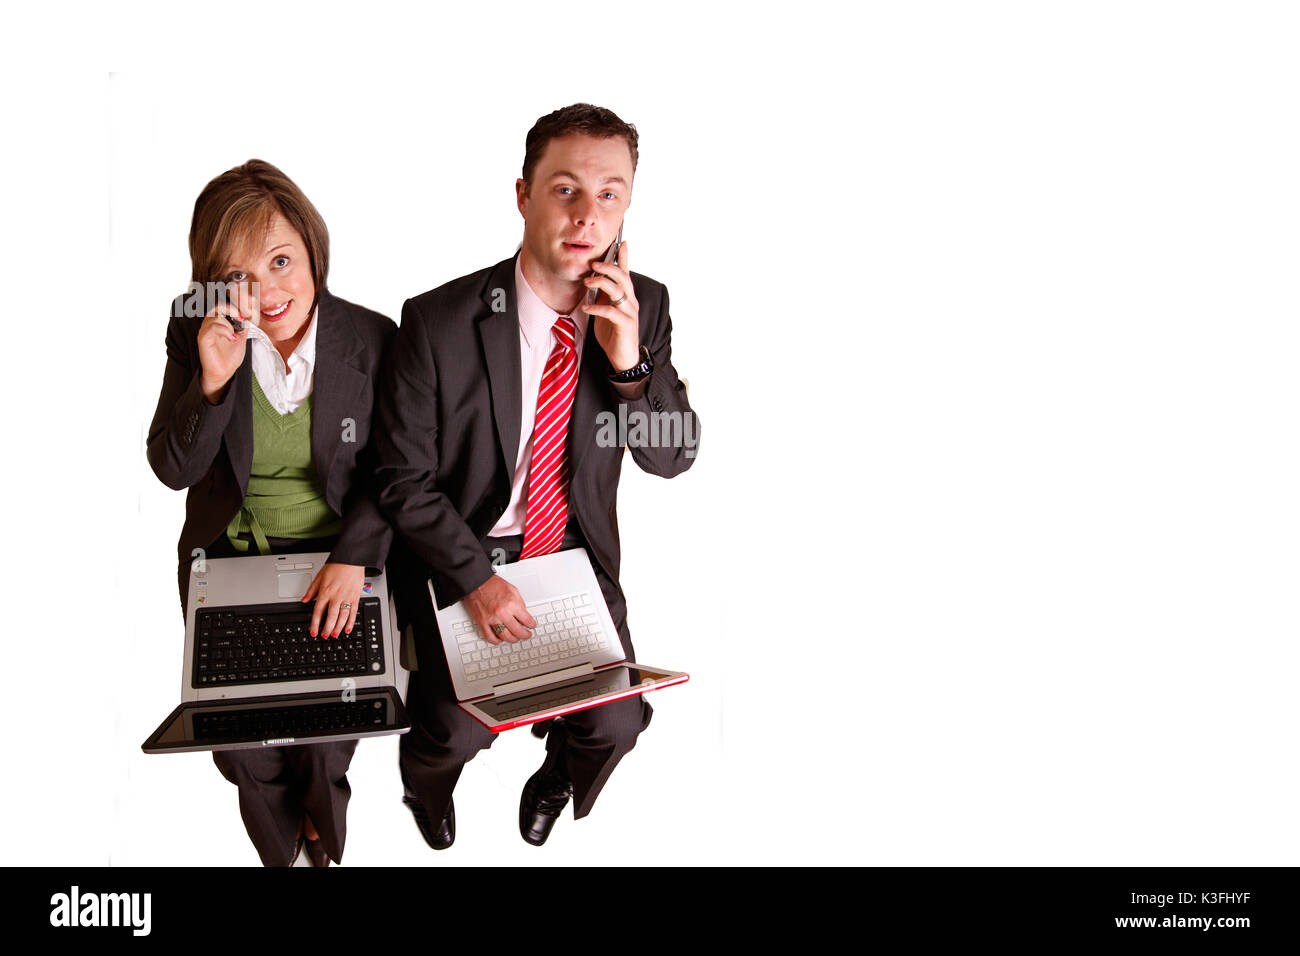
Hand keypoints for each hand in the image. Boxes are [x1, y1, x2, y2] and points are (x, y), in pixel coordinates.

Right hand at [197, 301, 251, 402]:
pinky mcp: (203, 338)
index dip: (235, 305)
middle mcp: (210, 324)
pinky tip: (232, 339)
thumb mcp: (241, 338)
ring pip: (215, 316)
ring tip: (234, 336)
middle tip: (242, 317)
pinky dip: (224, 330)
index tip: (247, 310)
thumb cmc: (230, 357)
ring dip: (228, 324)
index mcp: (219, 322)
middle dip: (231, 309)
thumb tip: (249, 314)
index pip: (224, 306)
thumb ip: (243, 326)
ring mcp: (205, 331)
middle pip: (218, 306)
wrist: (224, 373)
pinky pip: (212, 327)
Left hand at [301, 562, 364, 637]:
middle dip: (327, 629)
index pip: (318, 611)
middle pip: (331, 617)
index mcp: (325, 592)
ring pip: (342, 617)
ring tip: (334, 635)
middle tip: (324, 636)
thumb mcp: (319, 577)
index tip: (313, 632)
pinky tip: (348, 629)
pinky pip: (353, 612)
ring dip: (338, 628)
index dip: (315, 624)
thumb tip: (304, 600)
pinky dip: (351, 622)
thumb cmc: (336, 566)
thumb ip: (311, 590)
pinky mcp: (356, 597)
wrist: (351, 559)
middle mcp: (336, 596)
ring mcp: (347, 597)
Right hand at [463, 574, 536, 644]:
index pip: (527, 620)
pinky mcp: (482, 622)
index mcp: (512, 603)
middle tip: (527, 635)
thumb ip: (520, 604)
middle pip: (518, 631)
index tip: (532, 626)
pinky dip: (496, 641)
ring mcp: (491, 619)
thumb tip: (524, 615)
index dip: (532, 625)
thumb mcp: (513, 590)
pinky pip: (490, 637)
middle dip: (525, 635)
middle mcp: (502, 612)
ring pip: (505, 637)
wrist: (477, 582)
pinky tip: (500, 639)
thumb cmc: (492, 584)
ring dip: (513, 639)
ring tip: (516, 638)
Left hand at [582, 240, 640, 371]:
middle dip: (608, 267)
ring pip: (618, 290)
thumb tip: (594, 281)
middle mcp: (630, 301)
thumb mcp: (607, 310)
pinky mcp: (625, 324)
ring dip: (601, 283)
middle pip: (622, 277)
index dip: (624, 258)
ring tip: (586, 282)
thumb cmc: (614, 334)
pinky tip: (586, 307)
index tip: (622, 242)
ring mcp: (630, 312)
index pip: (626, 273)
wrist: (623, 358)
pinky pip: (611, 311)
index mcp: (626, 297)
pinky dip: (597, 307)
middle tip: (593, 264)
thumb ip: (603, 296)